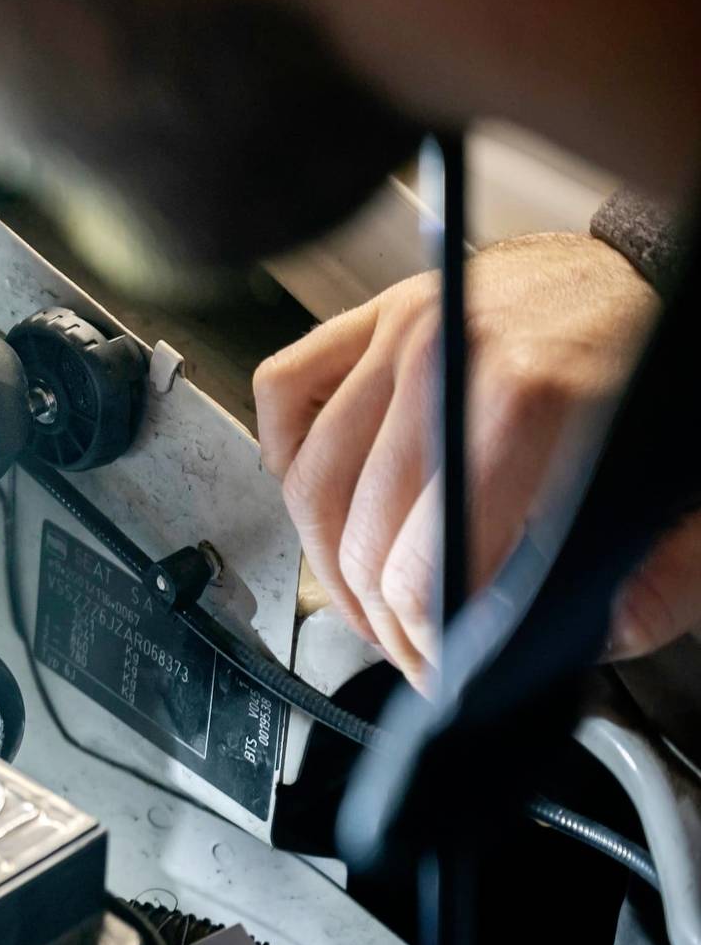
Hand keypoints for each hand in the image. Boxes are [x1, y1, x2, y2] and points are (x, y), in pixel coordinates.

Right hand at [254, 230, 697, 677]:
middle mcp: (450, 357)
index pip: (427, 567)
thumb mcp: (698, 493)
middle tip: (414, 650)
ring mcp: (402, 329)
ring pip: (310, 481)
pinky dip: (287, 455)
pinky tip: (329, 495)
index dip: (430, 644)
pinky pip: (285, 392)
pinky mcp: (375, 314)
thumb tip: (588, 636)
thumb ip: (666, 577)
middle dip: (382, 619)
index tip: (445, 672)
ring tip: (369, 597)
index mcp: (536, 398)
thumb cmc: (669, 373)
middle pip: (361, 536)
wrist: (659, 273)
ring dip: (330, 561)